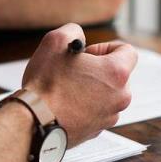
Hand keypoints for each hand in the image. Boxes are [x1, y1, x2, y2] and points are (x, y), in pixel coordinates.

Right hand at [22, 24, 136, 147]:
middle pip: (116, 75)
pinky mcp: (96, 131)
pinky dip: (83, 107)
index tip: (87, 54)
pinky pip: (95, 112)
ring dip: (90, 89)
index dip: (105, 47)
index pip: (127, 51)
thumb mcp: (55, 41)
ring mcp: (109, 116)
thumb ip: (73, 31)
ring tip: (65, 90)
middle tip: (73, 72)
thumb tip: (78, 37)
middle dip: (96, 70)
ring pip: (106, 95)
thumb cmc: (45, 84)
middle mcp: (120, 97)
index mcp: (116, 73)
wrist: (33, 122)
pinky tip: (63, 105)